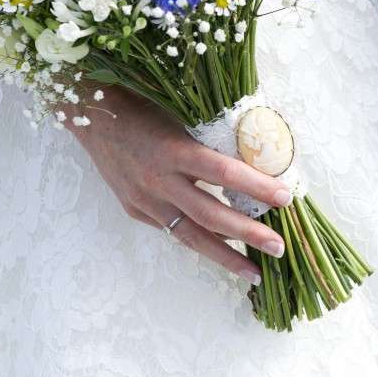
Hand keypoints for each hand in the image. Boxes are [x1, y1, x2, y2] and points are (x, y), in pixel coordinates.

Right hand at [69, 87, 292, 285]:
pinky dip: (198, 239)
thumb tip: (253, 156)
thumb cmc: (142, 105)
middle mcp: (159, 180)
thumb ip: (210, 139)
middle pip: (210, 216)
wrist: (91, 115)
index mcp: (173, 149)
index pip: (224, 173)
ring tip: (254, 272)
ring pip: (190, 236)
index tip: (286, 198)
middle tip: (278, 248)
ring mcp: (145, 200)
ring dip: (225, 256)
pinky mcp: (135, 210)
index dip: (257, 187)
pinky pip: (172, 230)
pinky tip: (220, 248)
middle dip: (248, 234)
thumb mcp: (180, 115)